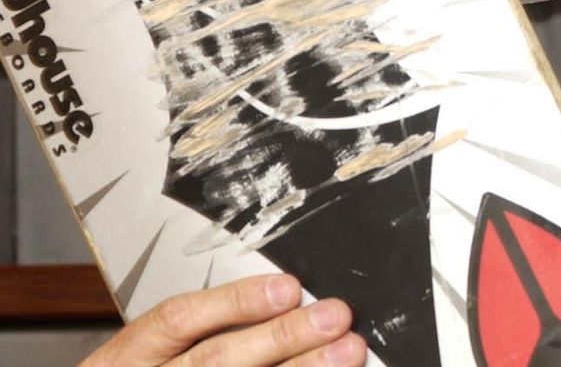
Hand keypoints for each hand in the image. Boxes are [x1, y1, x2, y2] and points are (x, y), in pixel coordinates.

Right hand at [79, 274, 366, 366]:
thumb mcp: (141, 356)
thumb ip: (198, 330)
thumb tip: (281, 298)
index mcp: (128, 357)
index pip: (178, 321)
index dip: (235, 302)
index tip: (289, 288)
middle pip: (217, 360)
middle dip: (281, 337)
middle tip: (336, 317)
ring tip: (346, 353)